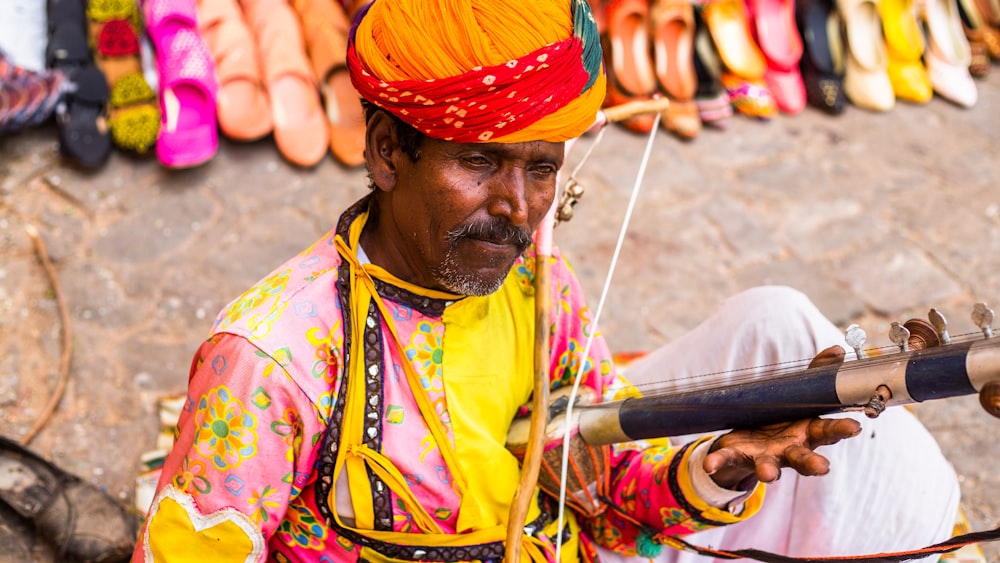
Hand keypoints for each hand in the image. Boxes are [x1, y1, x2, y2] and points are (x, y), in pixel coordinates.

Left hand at [704, 345, 859, 489]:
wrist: (749, 443)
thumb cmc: (782, 419)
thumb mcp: (799, 396)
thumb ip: (816, 375)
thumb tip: (837, 350)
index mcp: (806, 432)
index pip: (827, 432)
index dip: (841, 430)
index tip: (853, 428)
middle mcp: (789, 449)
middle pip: (803, 458)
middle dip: (812, 463)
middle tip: (822, 467)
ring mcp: (764, 456)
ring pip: (770, 466)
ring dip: (769, 471)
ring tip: (769, 474)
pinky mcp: (738, 456)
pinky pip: (726, 460)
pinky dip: (718, 462)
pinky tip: (709, 464)